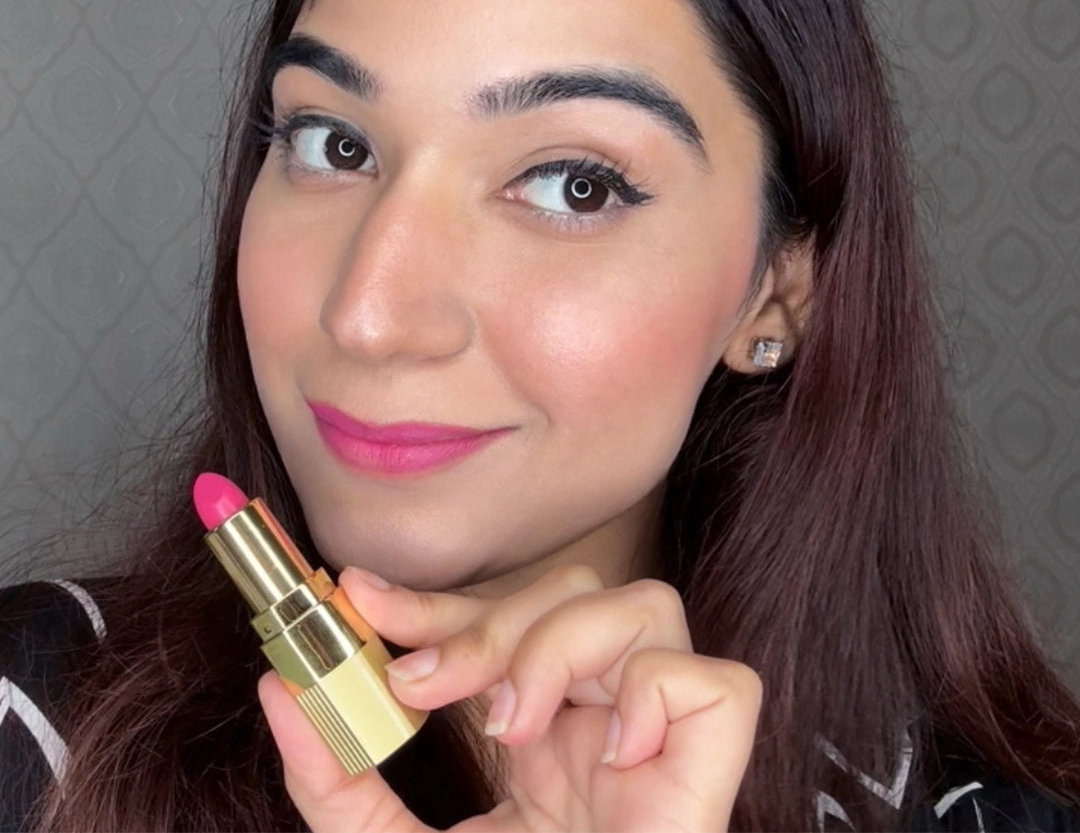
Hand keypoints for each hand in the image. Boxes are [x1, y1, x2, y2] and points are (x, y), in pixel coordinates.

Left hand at [258, 564, 760, 831]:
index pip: (496, 618)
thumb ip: (338, 783)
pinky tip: (608, 757)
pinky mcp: (711, 771)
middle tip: (423, 685)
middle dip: (487, 620)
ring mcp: (658, 738)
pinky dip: (657, 696)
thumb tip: (277, 690)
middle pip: (572, 590)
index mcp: (540, 730)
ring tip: (515, 728)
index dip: (433, 599)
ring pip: (646, 607)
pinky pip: (717, 684)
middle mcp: (602, 717)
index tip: (359, 595)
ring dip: (563, 646)